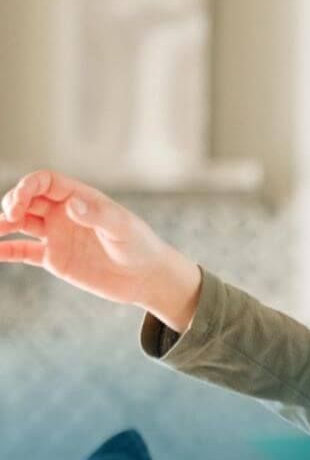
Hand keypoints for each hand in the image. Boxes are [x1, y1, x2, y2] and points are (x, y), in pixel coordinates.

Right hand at [0, 169, 199, 329]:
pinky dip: (5, 250)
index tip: (20, 201)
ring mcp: (57, 235)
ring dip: (3, 223)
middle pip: (27, 198)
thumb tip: (72, 204)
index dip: (28, 186)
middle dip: (12, 203)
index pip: (44, 182)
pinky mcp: (54, 258)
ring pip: (20, 222)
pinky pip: (23, 250)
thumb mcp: (122, 228)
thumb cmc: (140, 247)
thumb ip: (97, 215)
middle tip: (9, 217)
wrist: (147, 278)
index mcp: (79, 198)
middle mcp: (64, 213)